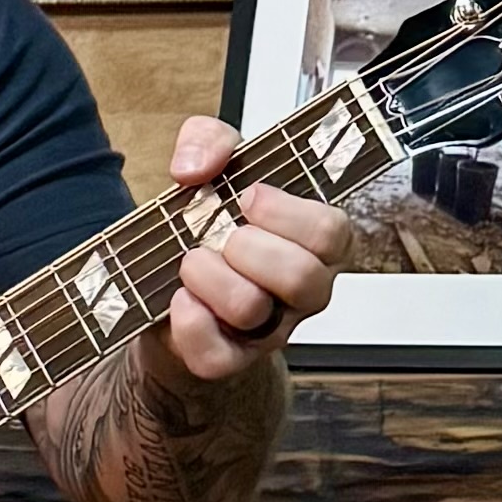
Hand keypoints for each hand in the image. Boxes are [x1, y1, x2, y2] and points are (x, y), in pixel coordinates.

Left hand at [158, 117, 343, 383]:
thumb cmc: (209, 230)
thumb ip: (210, 141)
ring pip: (253, 309)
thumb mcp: (214, 168)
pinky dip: (190, 322)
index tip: (249, 197)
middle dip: (249, 247)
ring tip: (191, 261)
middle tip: (221, 235)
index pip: (332, 231)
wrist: (168, 294)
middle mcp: (302, 290)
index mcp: (313, 241)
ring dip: (210, 276)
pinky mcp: (229, 360)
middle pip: (303, 277)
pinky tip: (180, 299)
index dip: (288, 212)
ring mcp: (270, 330)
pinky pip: (216, 354)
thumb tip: (195, 166)